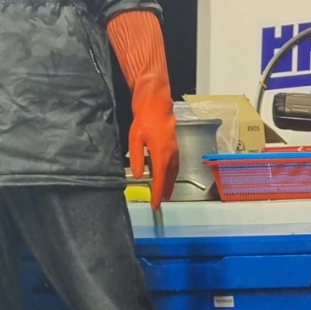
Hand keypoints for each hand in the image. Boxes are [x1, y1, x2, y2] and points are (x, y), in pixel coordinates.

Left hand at [128, 87, 178, 205]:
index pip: (160, 179)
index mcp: (161, 154)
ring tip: (165, 195)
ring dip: (170, 185)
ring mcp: (175, 152)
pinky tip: (168, 178)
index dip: (158, 194)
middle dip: (164, 192)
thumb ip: (137, 158)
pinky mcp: (175, 148)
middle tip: (159, 203)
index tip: (155, 204)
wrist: (157, 104)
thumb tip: (139, 175)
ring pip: (173, 174)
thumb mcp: (135, 138)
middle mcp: (171, 156)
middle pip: (169, 179)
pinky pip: (175, 167)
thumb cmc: (144, 119)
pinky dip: (172, 176)